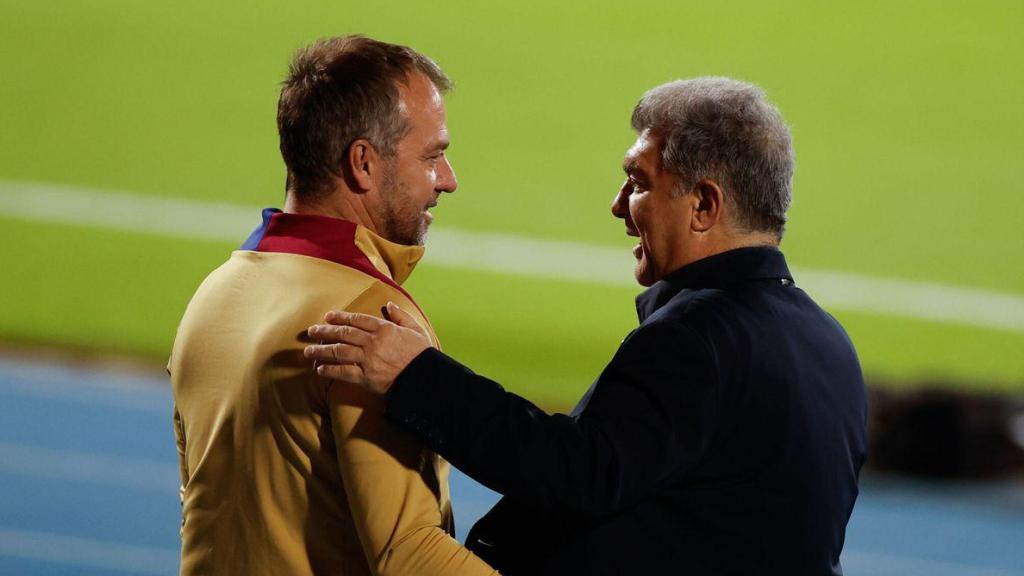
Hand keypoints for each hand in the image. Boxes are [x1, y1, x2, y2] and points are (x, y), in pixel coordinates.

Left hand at [304, 302, 431, 394]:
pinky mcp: (366, 377)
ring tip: (308, 351)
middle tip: (311, 331)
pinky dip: (330, 370)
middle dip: (325, 331)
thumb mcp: (416, 329)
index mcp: (384, 329)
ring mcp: (368, 359)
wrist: (425, 377)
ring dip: (321, 350)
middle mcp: (373, 342)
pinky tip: (320, 369)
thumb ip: (401, 316)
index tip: (328, 316)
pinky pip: (343, 372)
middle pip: (343, 333)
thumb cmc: (422, 354)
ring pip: (339, 351)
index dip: (341, 317)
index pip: (357, 320)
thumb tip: (390, 304)